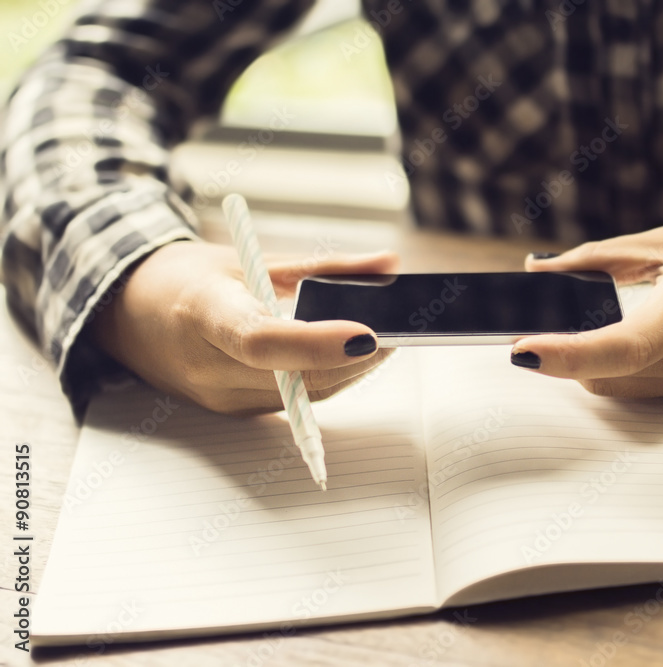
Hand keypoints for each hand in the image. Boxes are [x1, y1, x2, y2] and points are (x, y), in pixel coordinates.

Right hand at [88, 241, 397, 413]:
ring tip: (385, 338)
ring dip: (351, 371)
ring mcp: (219, 397)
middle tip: (400, 329)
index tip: (367, 334)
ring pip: (306, 396)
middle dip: (356, 357)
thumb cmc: (186, 279)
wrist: (126, 315)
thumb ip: (325, 266)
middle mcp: (207, 367)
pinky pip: (295, 402)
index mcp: (203, 313)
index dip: (317, 343)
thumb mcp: (251, 258)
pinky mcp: (234, 412)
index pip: (261, 341)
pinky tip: (351, 356)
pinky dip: (328, 378)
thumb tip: (388, 265)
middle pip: (297, 376)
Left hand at [513, 212, 662, 398]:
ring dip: (586, 361)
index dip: (567, 353)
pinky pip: (637, 388)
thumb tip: (536, 273)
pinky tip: (614, 333)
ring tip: (578, 322)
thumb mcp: (662, 241)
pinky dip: (612, 366)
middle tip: (530, 322)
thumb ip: (593, 261)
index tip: (521, 348)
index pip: (621, 347)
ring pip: (615, 387)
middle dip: (563, 352)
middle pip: (604, 375)